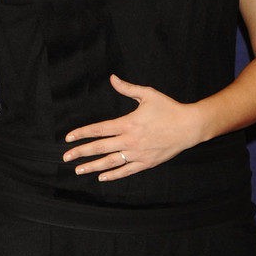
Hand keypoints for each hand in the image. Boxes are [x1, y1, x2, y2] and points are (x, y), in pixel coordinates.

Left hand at [63, 74, 200, 179]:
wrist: (189, 127)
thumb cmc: (169, 108)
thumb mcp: (148, 95)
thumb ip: (127, 88)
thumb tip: (112, 78)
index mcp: (127, 123)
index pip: (98, 130)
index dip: (82, 134)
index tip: (69, 138)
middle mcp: (129, 140)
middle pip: (99, 148)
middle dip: (80, 153)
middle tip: (66, 158)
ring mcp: (137, 153)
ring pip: (110, 162)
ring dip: (92, 166)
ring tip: (79, 170)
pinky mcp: (146, 163)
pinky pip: (126, 170)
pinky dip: (113, 175)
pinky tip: (102, 177)